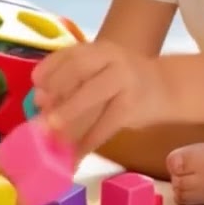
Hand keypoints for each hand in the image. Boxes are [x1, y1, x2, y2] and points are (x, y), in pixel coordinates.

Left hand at [32, 42, 167, 155]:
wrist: (167, 87)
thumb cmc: (124, 83)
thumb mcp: (101, 72)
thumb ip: (74, 83)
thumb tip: (41, 105)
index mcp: (98, 50)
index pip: (69, 53)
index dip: (49, 69)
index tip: (36, 86)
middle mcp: (111, 58)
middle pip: (78, 68)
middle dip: (56, 89)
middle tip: (41, 112)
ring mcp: (124, 80)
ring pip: (91, 94)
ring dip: (69, 115)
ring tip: (53, 134)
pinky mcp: (133, 105)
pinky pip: (106, 123)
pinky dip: (88, 141)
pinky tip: (76, 155)